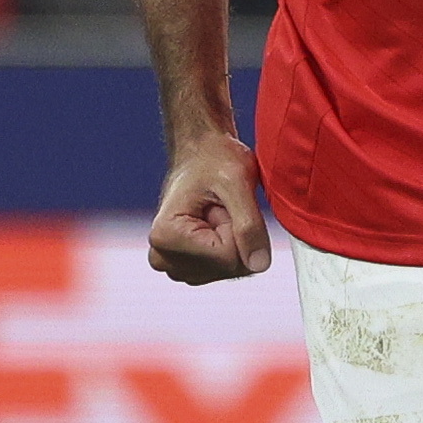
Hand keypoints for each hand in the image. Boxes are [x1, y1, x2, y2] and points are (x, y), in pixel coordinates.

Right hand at [147, 129, 271, 283]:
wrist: (201, 152)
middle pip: (227, 269)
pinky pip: (226, 270)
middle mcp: (162, 257)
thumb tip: (259, 265)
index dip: (238, 229)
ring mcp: (173, 265)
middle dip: (236, 237)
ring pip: (229, 271)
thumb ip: (249, 225)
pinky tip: (216, 223)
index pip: (228, 259)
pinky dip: (231, 247)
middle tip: (221, 206)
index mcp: (166, 237)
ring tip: (217, 212)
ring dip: (234, 241)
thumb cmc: (214, 159)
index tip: (223, 203)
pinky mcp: (186, 267)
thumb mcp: (237, 183)